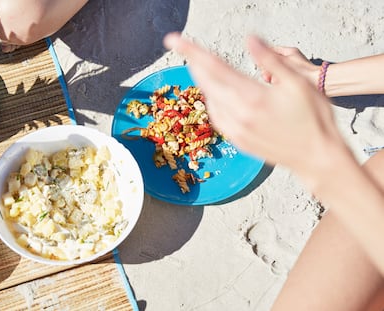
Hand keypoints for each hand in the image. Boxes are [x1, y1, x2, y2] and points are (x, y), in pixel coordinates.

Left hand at [163, 33, 347, 183]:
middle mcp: (238, 115)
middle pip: (207, 82)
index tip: (174, 40)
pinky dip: (212, 102)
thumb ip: (269, 60)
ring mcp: (236, 131)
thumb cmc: (313, 119)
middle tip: (185, 49)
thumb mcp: (297, 82)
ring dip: (203, 82)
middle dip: (193, 63)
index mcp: (252, 97)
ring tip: (202, 67)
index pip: (214, 67)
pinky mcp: (238, 141)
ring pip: (210, 101)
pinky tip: (217, 95)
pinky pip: (217, 117)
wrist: (317, 157)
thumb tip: (249, 39)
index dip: (192, 51)